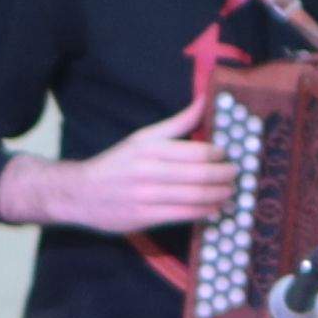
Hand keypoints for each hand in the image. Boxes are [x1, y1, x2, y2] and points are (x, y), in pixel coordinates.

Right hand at [4, 98, 230, 233]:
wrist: (81, 193)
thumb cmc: (117, 164)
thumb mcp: (143, 138)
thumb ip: (177, 123)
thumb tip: (205, 101)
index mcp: (150, 147)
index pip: (197, 150)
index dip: (219, 154)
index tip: (229, 155)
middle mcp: (149, 170)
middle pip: (200, 174)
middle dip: (225, 176)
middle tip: (236, 175)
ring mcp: (147, 196)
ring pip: (196, 196)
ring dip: (220, 195)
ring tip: (231, 192)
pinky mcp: (146, 217)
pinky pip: (184, 215)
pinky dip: (205, 212)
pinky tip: (216, 209)